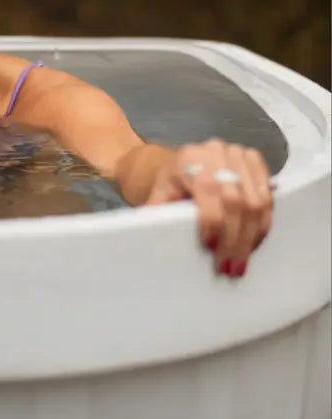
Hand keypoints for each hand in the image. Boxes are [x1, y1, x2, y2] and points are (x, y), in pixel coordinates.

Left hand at [146, 138, 273, 276]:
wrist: (184, 160)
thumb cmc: (172, 180)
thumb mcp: (159, 192)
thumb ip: (156, 211)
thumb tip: (150, 235)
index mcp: (190, 158)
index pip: (209, 191)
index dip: (213, 223)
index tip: (211, 248)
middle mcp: (217, 152)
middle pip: (236, 201)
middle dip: (235, 239)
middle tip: (230, 267)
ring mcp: (239, 154)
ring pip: (256, 201)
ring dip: (251, 236)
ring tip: (241, 261)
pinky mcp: (255, 161)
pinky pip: (268, 196)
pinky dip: (263, 222)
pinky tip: (252, 241)